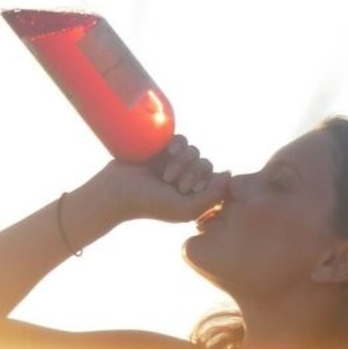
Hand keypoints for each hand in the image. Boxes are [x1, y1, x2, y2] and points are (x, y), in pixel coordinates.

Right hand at [89, 135, 228, 224]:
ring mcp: (175, 163)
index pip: (216, 181)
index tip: (189, 191)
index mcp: (194, 197)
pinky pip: (183, 139)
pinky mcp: (164, 148)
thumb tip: (229, 174)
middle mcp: (187, 179)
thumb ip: (212, 197)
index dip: (207, 182)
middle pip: (207, 165)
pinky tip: (168, 150)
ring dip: (183, 161)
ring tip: (165, 174)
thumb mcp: (186, 208)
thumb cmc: (151, 204)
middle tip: (174, 183)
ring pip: (195, 151)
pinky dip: (178, 144)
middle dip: (193, 172)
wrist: (118, 190)